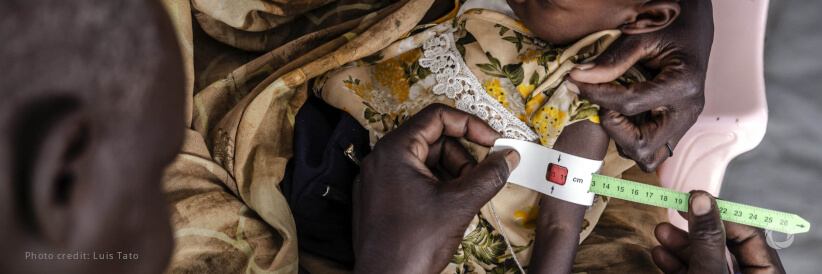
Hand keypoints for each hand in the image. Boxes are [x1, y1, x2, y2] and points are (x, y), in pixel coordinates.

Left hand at [352, 104, 519, 272]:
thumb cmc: (411, 244)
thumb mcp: (459, 205)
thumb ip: (488, 175)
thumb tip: (507, 158)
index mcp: (395, 150)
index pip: (437, 116)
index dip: (471, 125)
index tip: (493, 141)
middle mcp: (382, 160)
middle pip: (433, 140)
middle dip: (462, 157)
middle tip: (483, 177)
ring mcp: (378, 181)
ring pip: (425, 162)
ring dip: (452, 174)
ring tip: (466, 199)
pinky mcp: (380, 200)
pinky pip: (413, 180)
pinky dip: (436, 187)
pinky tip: (449, 208)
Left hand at [568, 0, 713, 171]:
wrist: (697, 23)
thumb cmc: (674, 24)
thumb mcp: (643, 35)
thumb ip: (613, 60)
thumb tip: (579, 77)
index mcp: (683, 86)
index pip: (630, 105)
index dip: (596, 96)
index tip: (575, 83)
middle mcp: (688, 111)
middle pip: (643, 148)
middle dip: (614, 130)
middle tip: (604, 104)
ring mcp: (685, 122)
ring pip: (649, 157)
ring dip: (624, 139)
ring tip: (615, 110)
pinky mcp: (678, 125)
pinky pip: (653, 148)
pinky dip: (632, 137)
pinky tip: (624, 114)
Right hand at [652, 191, 785, 273]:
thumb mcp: (710, 272)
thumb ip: (707, 238)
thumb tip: (701, 200)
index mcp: (764, 273)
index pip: (749, 233)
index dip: (721, 213)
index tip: (694, 198)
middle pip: (723, 242)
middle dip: (694, 228)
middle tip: (675, 210)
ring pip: (703, 256)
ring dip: (679, 244)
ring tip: (660, 232)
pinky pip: (692, 270)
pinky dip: (675, 262)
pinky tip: (661, 254)